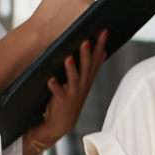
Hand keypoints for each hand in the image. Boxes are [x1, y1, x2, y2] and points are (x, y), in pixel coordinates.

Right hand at [21, 0, 94, 42]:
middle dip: (85, 1)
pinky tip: (78, 21)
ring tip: (73, 17)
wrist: (40, 30)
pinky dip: (89, 17)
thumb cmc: (45, 17)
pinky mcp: (88, 8)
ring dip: (87, 9)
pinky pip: (96, 12)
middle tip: (73, 12)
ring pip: (94, 2)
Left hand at [24, 32, 106, 154]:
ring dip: (71, 69)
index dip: (100, 45)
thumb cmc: (70, 99)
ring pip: (74, 79)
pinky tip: (50, 79)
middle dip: (87, 54)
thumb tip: (103, 51)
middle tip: (86, 40)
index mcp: (87, 78)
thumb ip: (92, 67)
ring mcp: (72, 93)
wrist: (60, 123)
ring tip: (69, 59)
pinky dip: (54, 86)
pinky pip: (57, 92)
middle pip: (86, 67)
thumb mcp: (83, 82)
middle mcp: (82, 84)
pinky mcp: (61, 101)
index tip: (104, 31)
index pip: (96, 59)